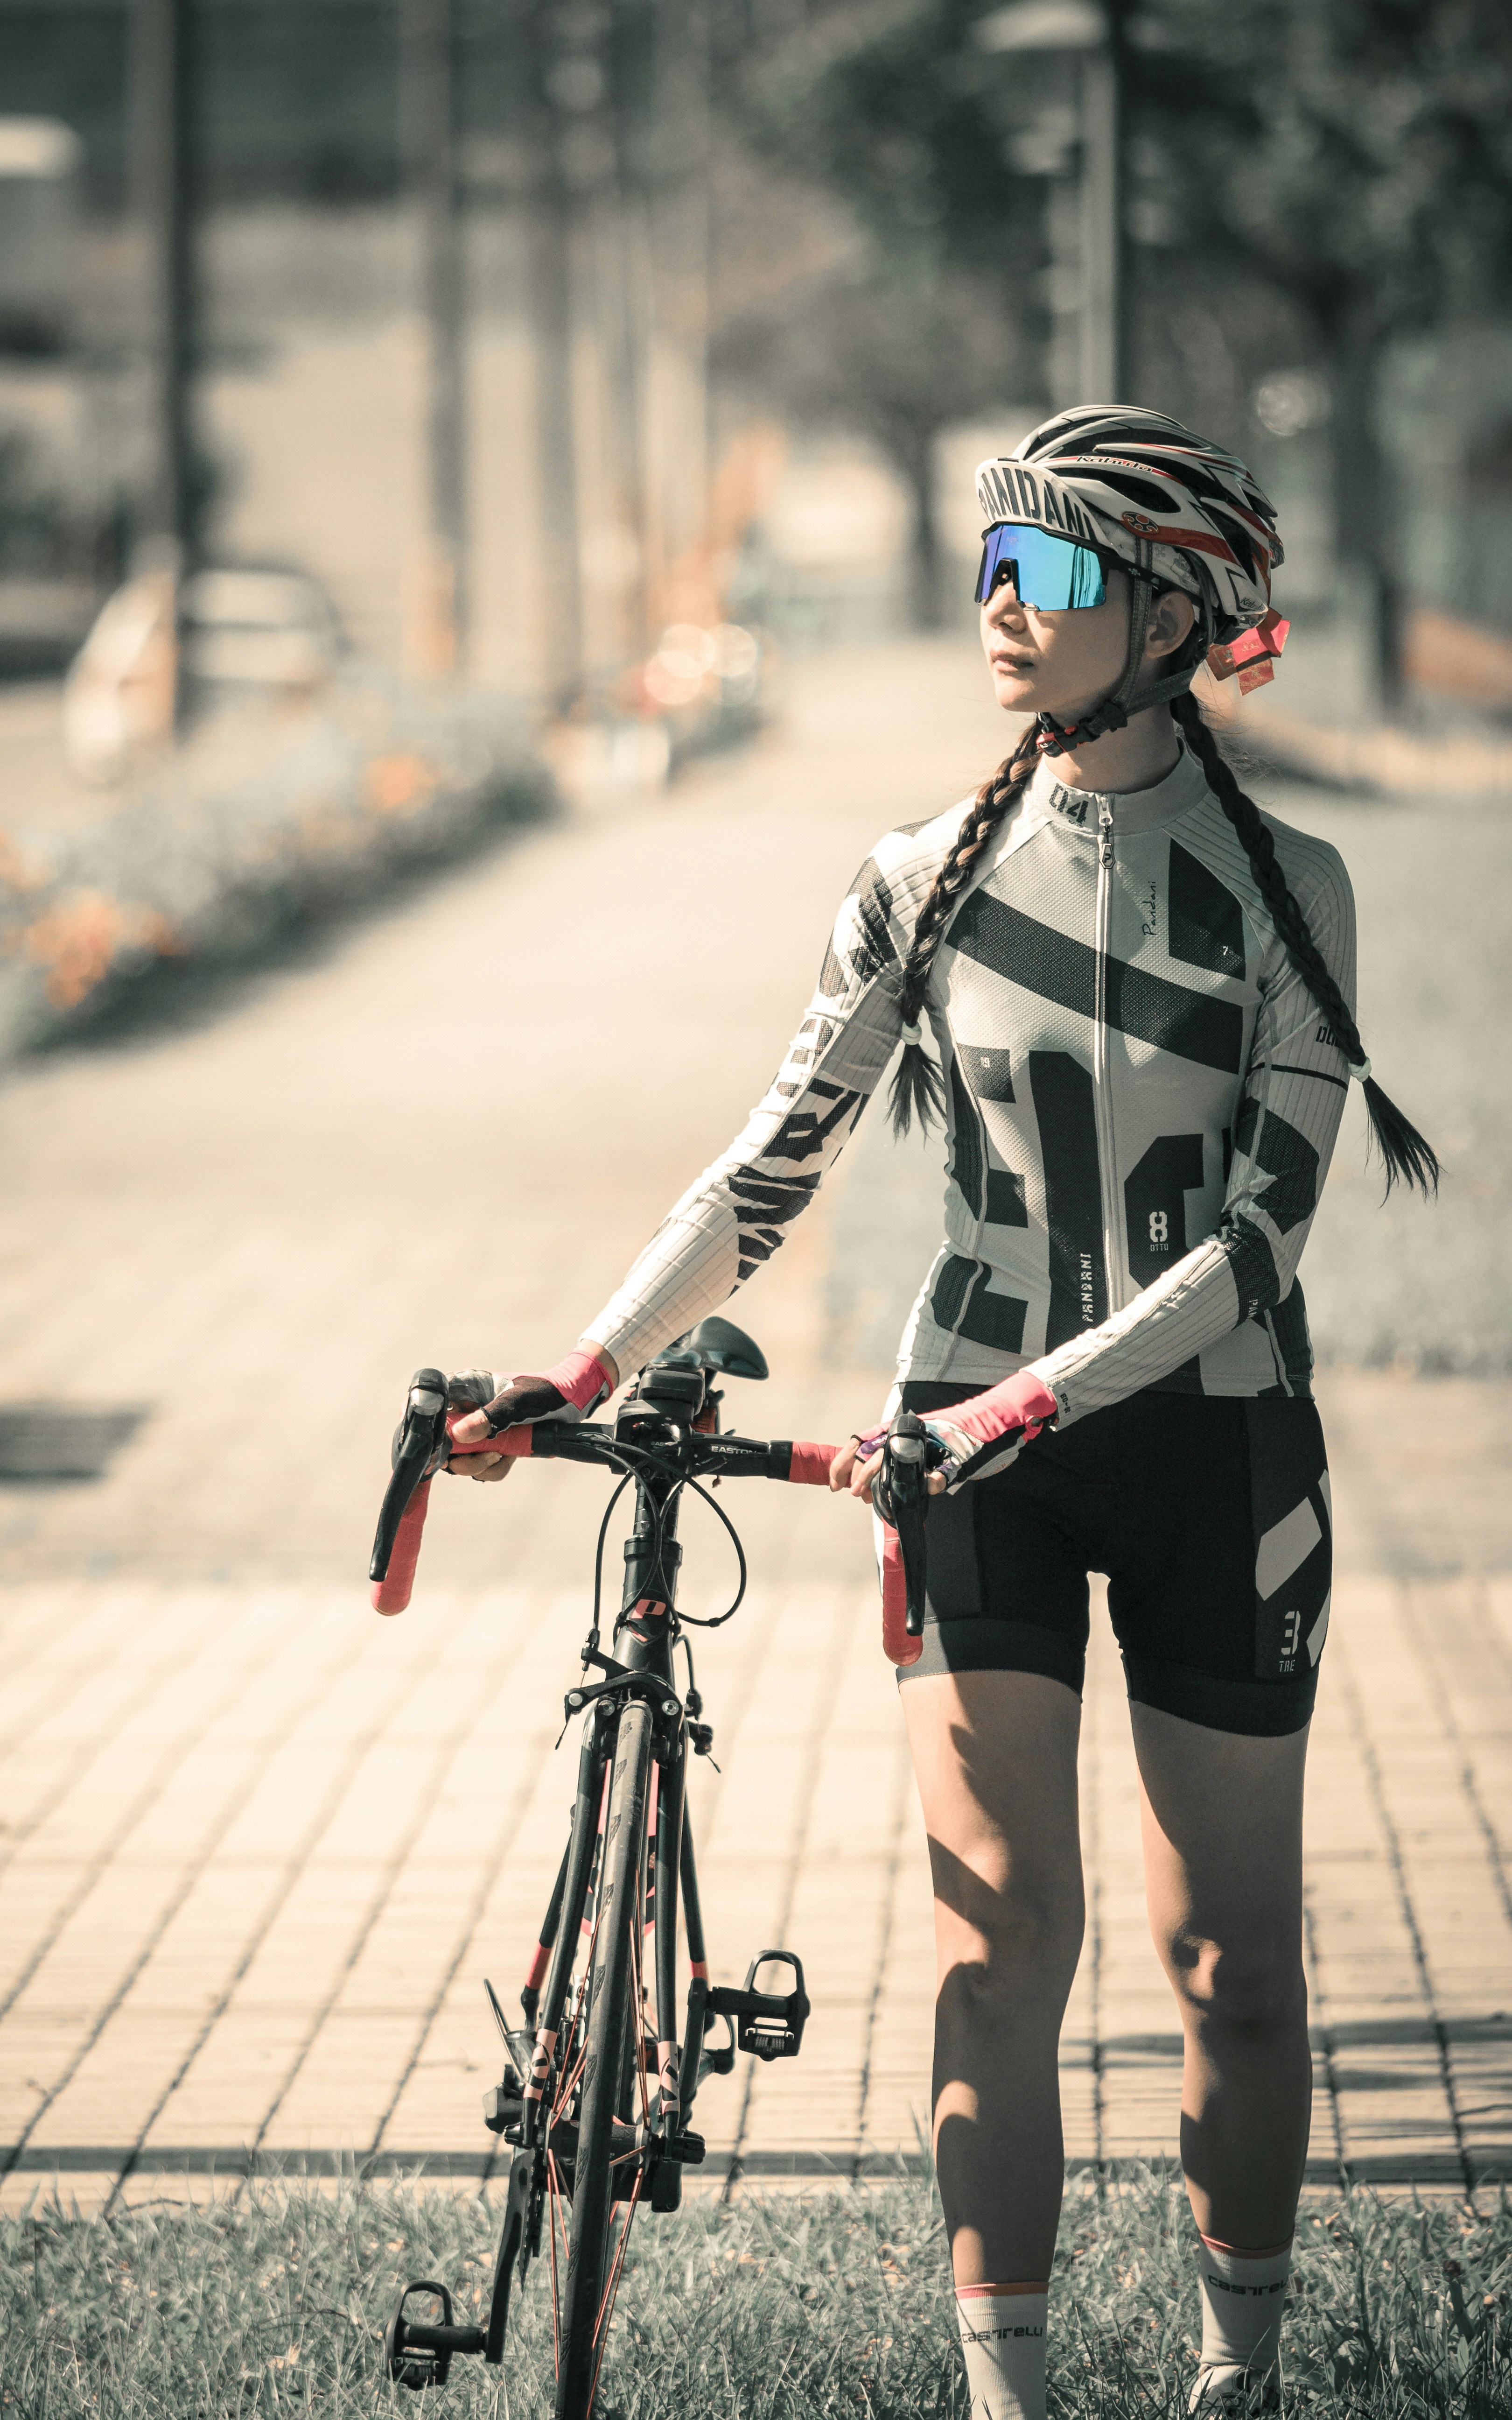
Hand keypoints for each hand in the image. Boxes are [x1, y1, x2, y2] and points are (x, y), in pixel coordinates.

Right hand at [444, 1346, 618, 1483]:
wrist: (573, 1403)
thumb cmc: (545, 1393)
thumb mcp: (518, 1402)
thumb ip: (490, 1417)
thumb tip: (458, 1435)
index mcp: (464, 1388)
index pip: (430, 1405)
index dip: (426, 1428)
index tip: (439, 1447)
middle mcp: (465, 1410)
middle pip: (442, 1443)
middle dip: (463, 1458)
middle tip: (490, 1455)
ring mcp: (477, 1430)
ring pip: (461, 1459)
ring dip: (481, 1465)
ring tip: (504, 1453)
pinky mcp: (490, 1445)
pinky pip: (482, 1467)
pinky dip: (495, 1468)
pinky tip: (510, 1456)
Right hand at [828, 1431, 949, 1503]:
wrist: (934, 1437)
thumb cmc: (934, 1453)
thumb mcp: (942, 1465)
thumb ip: (938, 1477)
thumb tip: (930, 1485)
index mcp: (902, 1441)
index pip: (879, 1457)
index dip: (866, 1475)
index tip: (862, 1493)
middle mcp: (886, 1435)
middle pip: (863, 1454)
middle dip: (857, 1476)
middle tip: (857, 1495)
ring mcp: (876, 1434)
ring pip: (852, 1448)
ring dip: (841, 1468)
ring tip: (837, 1487)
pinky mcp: (870, 1437)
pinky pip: (850, 1447)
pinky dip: (840, 1464)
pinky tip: (836, 1481)